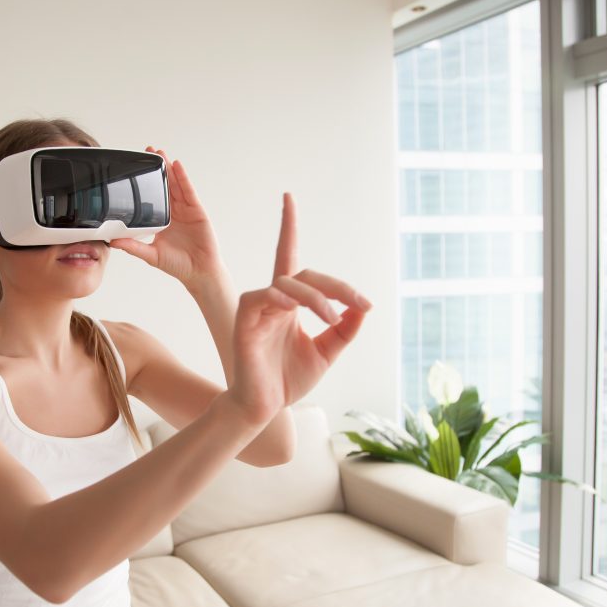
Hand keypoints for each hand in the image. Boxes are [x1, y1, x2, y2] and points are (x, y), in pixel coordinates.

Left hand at [108, 147, 224, 290]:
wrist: (199, 272)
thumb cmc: (178, 265)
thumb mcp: (151, 254)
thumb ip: (133, 246)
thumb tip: (113, 241)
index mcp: (163, 220)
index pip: (153, 197)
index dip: (147, 183)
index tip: (137, 169)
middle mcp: (175, 212)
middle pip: (165, 185)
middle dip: (158, 169)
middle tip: (149, 151)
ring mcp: (186, 210)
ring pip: (176, 184)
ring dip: (169, 168)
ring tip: (161, 154)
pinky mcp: (197, 210)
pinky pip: (189, 191)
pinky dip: (183, 178)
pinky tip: (178, 166)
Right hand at [226, 193, 371, 425]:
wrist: (264, 408)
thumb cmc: (289, 380)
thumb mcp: (327, 353)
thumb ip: (344, 330)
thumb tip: (362, 307)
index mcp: (288, 304)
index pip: (288, 258)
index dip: (288, 227)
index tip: (288, 198)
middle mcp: (272, 300)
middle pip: (305, 273)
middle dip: (336, 285)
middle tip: (360, 303)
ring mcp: (256, 307)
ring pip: (290, 282)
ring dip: (318, 298)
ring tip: (332, 318)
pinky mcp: (244, 318)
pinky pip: (264, 296)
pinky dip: (285, 299)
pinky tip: (298, 311)